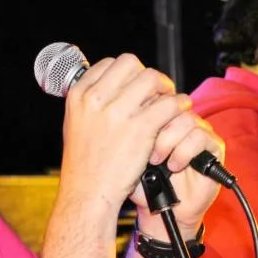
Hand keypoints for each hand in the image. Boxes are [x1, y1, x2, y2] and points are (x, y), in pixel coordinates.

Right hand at [58, 54, 192, 216]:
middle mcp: (96, 98)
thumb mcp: (76, 124)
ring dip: (165, 87)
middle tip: (157, 90)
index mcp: (79, 95)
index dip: (128, 72)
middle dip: (147, 75)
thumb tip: (115, 87)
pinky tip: (180, 109)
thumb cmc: (84, 165)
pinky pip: (168, 103)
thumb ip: (92, 103)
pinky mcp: (140, 128)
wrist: (88, 193)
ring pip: (152, 79)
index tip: (136, 84)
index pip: (109, 64)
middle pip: (131, 64)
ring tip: (170, 100)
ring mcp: (118, 112)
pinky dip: (179, 104)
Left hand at [129, 111, 224, 240]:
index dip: (148, 111)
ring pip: (187, 119)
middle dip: (156, 127)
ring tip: (158, 161)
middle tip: (145, 150)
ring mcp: (199, 132)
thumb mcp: (131, 156)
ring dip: (169, 140)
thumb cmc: (144, 185)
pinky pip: (201, 137)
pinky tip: (174, 165)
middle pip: (172, 104)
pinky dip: (184, 151)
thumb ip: (133, 132)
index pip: (158, 97)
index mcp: (162, 118)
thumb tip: (131, 111)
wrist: (163, 210)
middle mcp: (182, 122)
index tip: (134, 130)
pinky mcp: (214, 147)